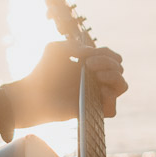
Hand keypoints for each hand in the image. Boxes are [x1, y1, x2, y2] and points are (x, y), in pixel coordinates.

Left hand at [5, 42, 127, 123]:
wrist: (32, 94)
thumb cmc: (42, 72)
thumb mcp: (56, 49)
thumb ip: (76, 46)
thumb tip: (94, 56)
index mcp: (90, 65)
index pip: (112, 57)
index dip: (107, 53)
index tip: (88, 56)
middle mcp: (95, 80)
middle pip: (120, 68)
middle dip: (108, 62)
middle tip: (88, 65)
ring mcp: (95, 95)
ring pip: (122, 86)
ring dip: (114, 77)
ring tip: (97, 76)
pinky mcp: (92, 111)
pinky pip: (112, 109)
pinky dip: (110, 98)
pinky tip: (98, 92)